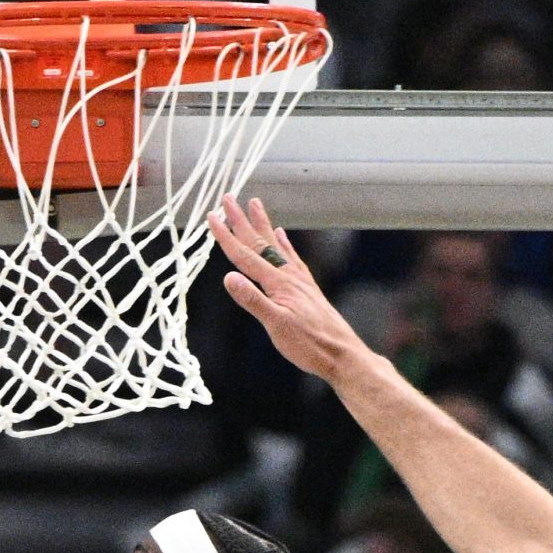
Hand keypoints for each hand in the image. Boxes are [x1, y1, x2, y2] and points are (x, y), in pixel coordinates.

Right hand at [207, 195, 371, 382]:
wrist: (341, 354)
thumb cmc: (309, 344)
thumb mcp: (276, 326)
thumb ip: (252, 300)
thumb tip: (228, 277)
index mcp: (278, 284)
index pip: (245, 256)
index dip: (226, 236)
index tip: (212, 217)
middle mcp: (288, 276)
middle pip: (259, 243)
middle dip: (241, 220)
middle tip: (228, 198)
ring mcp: (299, 280)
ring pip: (275, 245)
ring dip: (262, 224)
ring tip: (254, 204)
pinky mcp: (306, 287)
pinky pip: (292, 257)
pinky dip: (284, 243)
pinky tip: (282, 234)